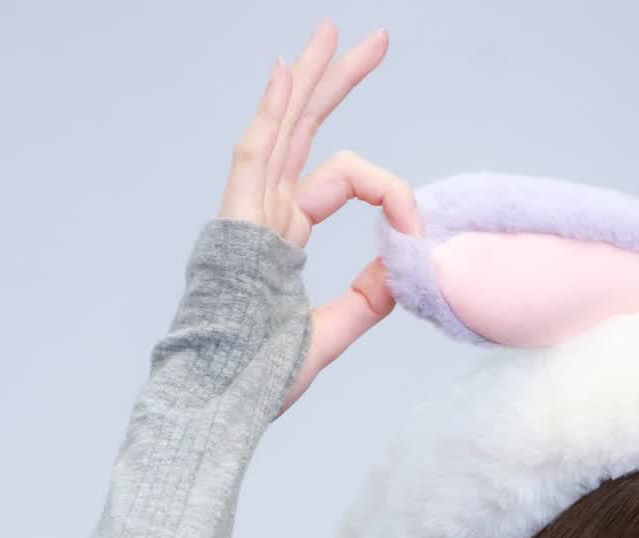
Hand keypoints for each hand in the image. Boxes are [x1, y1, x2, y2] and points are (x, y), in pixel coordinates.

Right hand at [218, 20, 425, 419]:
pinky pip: (255, 157)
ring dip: (309, 80)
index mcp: (281, 238)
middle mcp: (264, 216)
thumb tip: (403, 264)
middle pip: (304, 131)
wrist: (220, 399)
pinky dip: (272, 115)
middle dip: (336, 82)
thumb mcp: (331, 333)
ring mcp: (247, 217)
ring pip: (282, 129)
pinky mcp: (237, 227)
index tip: (418, 221)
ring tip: (332, 31)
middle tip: (372, 39)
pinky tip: (287, 72)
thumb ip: (367, 300)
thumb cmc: (259, 377)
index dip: (387, 192)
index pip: (341, 184)